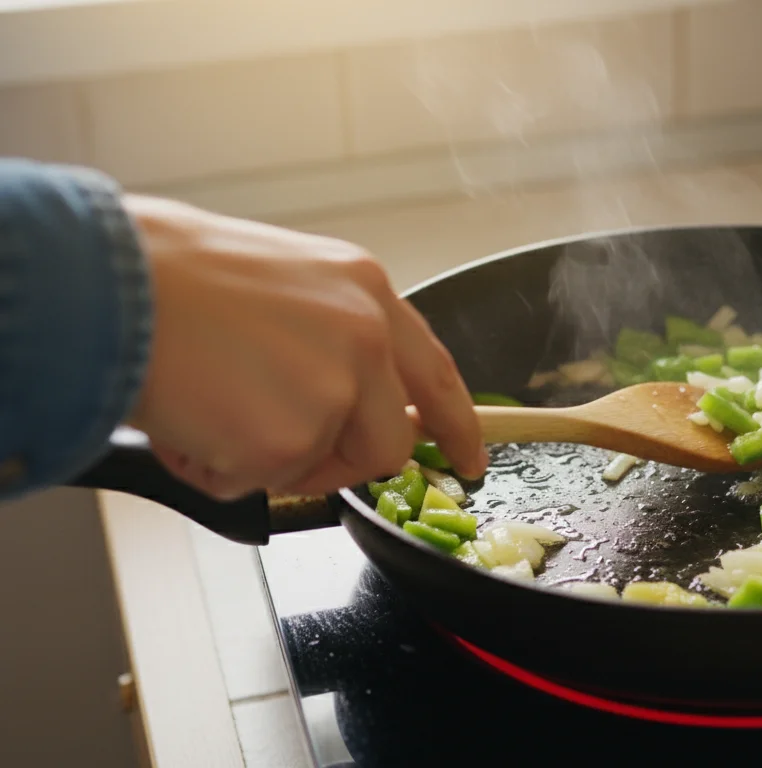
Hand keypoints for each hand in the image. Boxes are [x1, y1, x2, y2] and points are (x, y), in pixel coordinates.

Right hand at [123, 194, 486, 499]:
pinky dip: (216, 467)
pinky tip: (188, 418)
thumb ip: (331, 336)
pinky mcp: (290, 438)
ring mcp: (334, 390)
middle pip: (387, 443)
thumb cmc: (170, 275)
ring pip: (319, 466)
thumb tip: (346, 394)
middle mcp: (365, 338)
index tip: (470, 460)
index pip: (437, 374)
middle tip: (274, 443)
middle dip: (337, 461)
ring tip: (212, 406)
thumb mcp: (283, 282)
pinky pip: (259, 482)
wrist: (109, 283)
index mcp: (365, 291)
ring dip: (266, 458)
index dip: (459, 426)